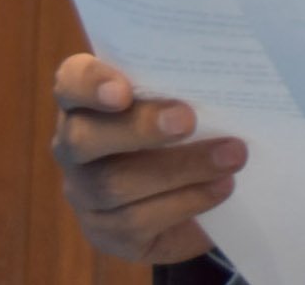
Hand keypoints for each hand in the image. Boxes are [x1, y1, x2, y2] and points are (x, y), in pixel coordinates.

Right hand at [52, 54, 246, 262]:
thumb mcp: (181, 97)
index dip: (90, 84)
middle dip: (139, 129)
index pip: (71, 82)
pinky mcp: (107, 232)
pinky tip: (222, 187)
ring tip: (233, 156)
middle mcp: (75, 145)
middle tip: (187, 120)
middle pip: (85, 138)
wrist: (188, 193)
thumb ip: (184, 83)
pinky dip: (187, 201)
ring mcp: (85, 192)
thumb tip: (225, 71)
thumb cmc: (182, 125)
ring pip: (115, 185)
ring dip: (181, 169)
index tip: (122, 91)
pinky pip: (137, 220)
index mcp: (86, 99)